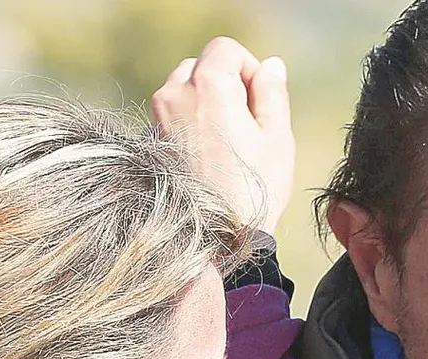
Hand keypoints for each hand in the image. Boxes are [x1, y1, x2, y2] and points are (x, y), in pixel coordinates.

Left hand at [151, 36, 294, 233]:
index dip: (248, 69)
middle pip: (201, 67)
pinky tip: (207, 160)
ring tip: (226, 145)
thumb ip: (273, 93)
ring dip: (205, 106)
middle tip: (245, 126)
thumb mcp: (277, 138)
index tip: (259, 103)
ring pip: (183, 92)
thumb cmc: (252, 191)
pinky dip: (189, 127)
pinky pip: (172, 119)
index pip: (226, 49)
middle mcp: (174, 94)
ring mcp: (157, 119)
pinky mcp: (150, 142)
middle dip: (225, 86)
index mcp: (208, 85)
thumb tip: (270, 66)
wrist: (213, 240)